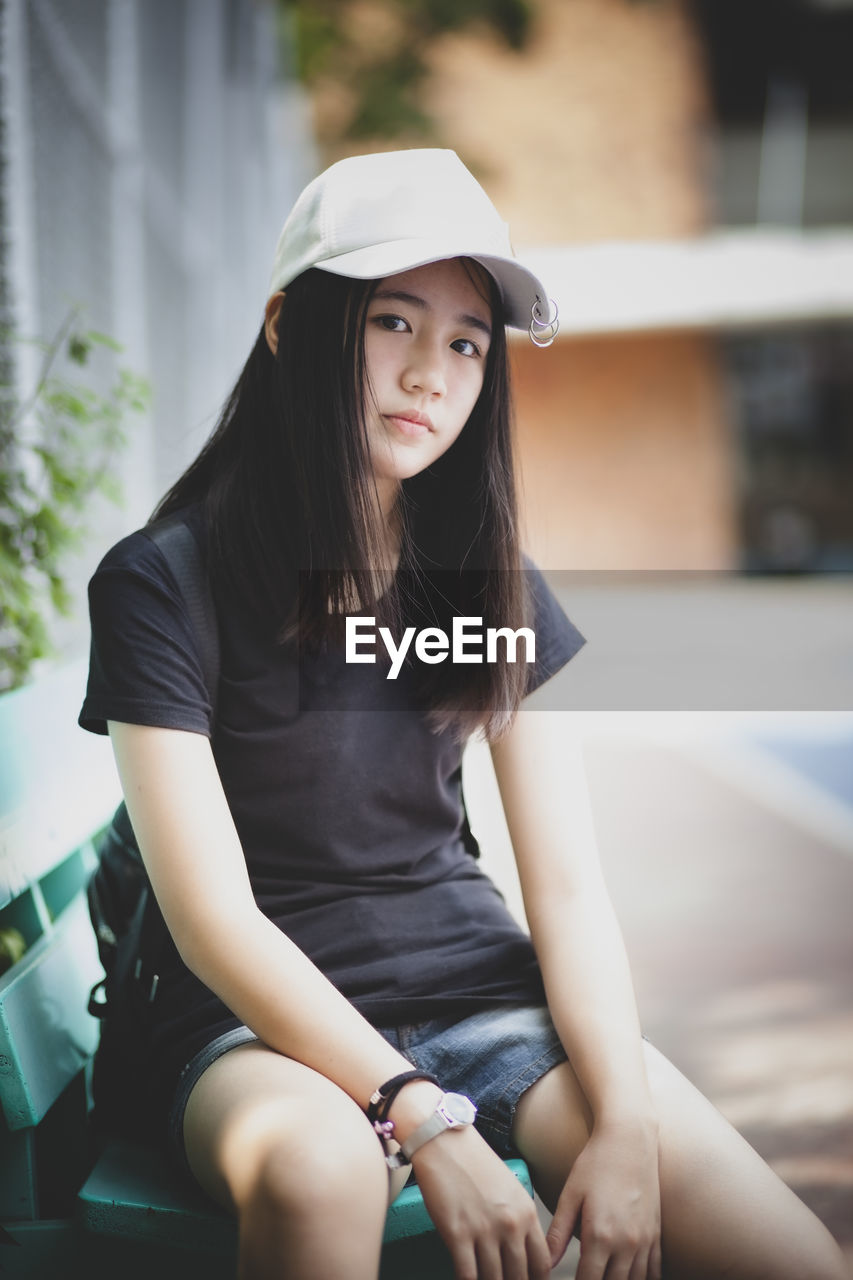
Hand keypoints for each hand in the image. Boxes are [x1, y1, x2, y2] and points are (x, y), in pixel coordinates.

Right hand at [411, 1125, 551, 1279]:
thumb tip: (519, 1251)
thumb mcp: (510, 1188)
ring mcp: (484, 1230)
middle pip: (519, 1277)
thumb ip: (519, 1219)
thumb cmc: (474, 1161)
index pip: (542, 1263)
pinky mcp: (457, 1234)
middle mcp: (510, 1224)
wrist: (443, 1139)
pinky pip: (467, 1275)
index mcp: (526, 1212)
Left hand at [546, 1119, 661, 1279]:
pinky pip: (654, 1271)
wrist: (630, 1138)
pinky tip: (630, 1277)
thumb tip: (546, 1262)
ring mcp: (644, 1240)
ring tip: (605, 1278)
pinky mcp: (656, 1234)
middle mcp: (625, 1243)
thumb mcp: (570, 1195)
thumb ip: (558, 1233)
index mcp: (599, 1235)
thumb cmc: (596, 1162)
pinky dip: (642, 1279)